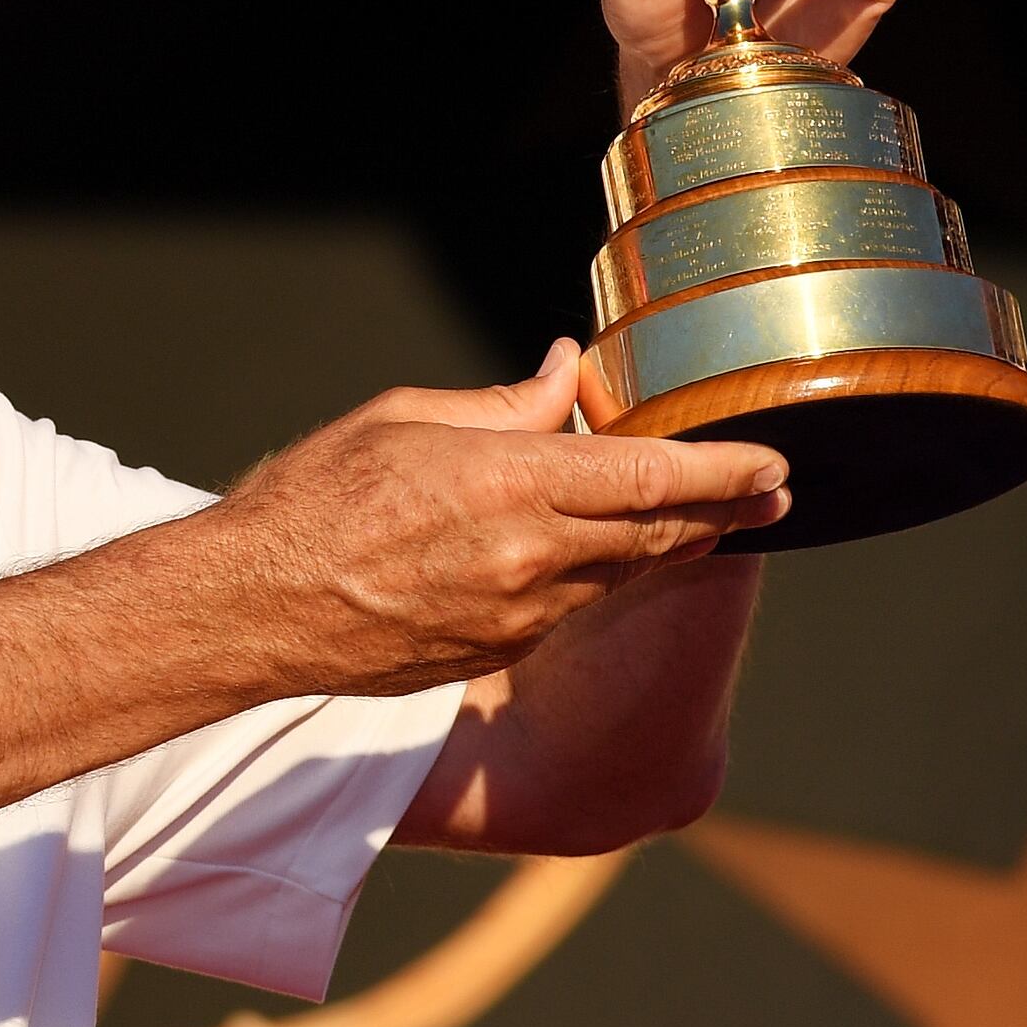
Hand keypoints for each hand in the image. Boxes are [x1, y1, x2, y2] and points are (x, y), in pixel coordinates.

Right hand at [196, 344, 791, 699]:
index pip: (651, 477)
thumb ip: (501, 405)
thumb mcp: (400, 420)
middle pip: (659, 534)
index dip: (725, 471)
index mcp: (509, 483)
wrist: (252, 608)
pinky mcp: (497, 650)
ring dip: (666, 545)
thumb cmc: (311, 500)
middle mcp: (530, 556)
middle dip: (725, 513)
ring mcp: (519, 614)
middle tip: (773, 494)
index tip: (775, 463)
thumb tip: (567, 377)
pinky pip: (572, 607)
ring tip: (701, 520)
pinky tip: (601, 557)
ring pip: (622, 573)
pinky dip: (599, 575)